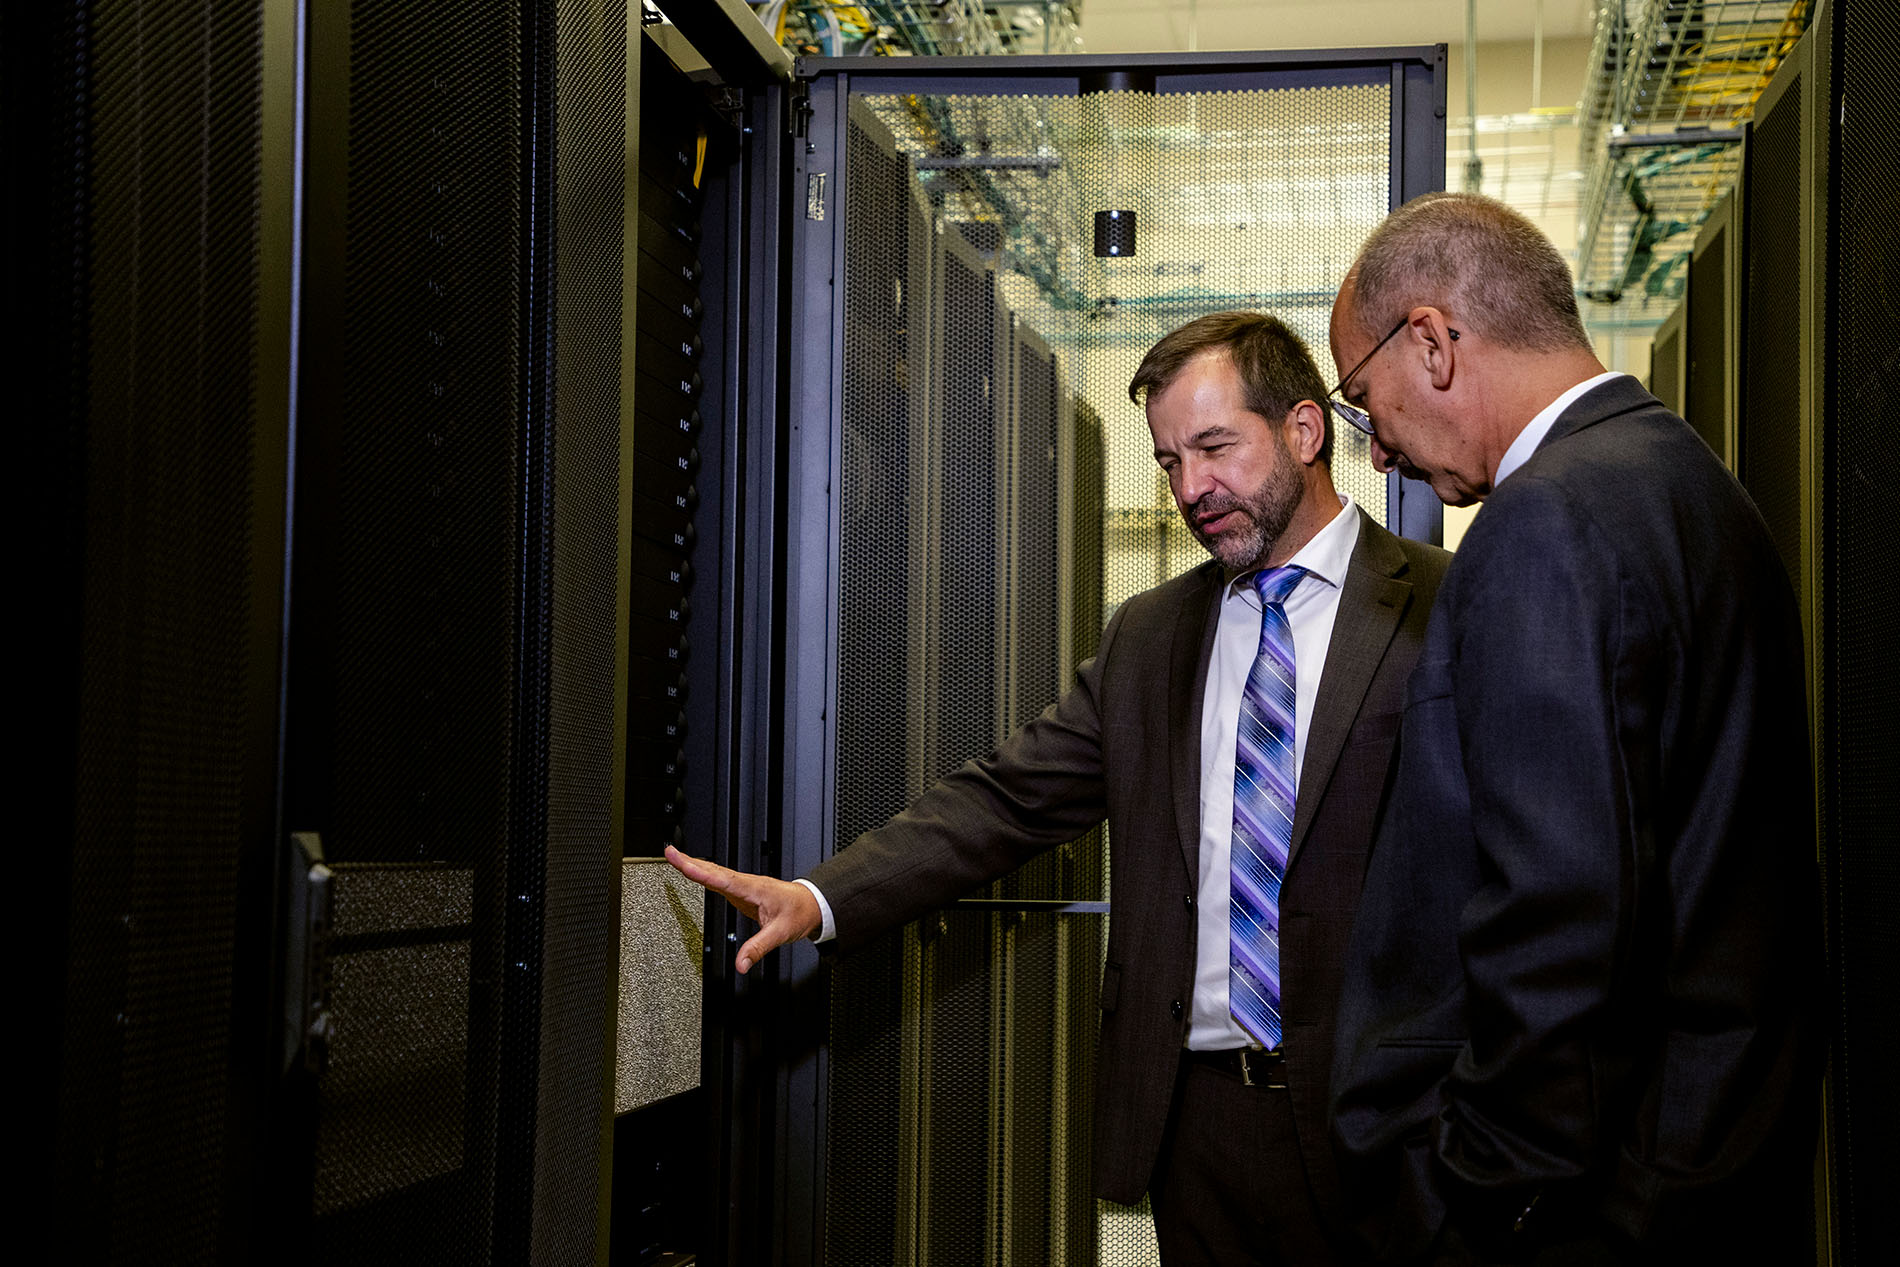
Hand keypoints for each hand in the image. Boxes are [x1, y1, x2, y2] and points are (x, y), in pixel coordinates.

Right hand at [664, 845, 822, 973]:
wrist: (812, 905)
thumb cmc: (799, 913)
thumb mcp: (780, 933)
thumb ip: (759, 948)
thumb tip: (741, 964)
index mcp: (753, 889)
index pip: (722, 879)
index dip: (700, 871)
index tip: (682, 864)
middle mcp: (746, 884)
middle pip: (714, 870)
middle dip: (690, 861)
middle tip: (669, 852)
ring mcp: (743, 886)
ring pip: (715, 872)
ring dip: (695, 864)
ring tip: (674, 857)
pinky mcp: (742, 892)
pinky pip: (719, 880)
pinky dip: (704, 874)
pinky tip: (695, 873)